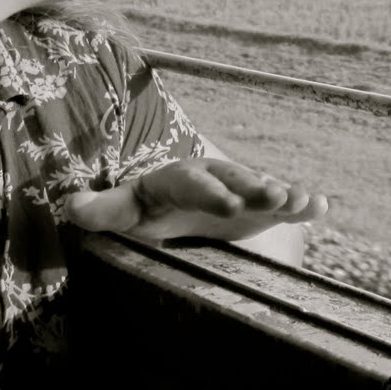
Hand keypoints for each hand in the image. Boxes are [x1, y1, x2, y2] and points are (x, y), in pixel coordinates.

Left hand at [66, 158, 328, 243]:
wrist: (176, 205)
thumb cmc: (146, 210)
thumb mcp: (124, 210)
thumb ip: (103, 209)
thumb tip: (69, 206)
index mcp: (177, 179)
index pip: (191, 181)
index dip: (210, 191)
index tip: (230, 205)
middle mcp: (212, 179)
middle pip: (232, 178)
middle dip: (251, 187)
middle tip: (272, 197)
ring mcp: (238, 192)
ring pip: (260, 187)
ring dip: (279, 192)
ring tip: (298, 200)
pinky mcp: (259, 207)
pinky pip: (283, 202)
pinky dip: (302, 203)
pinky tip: (321, 207)